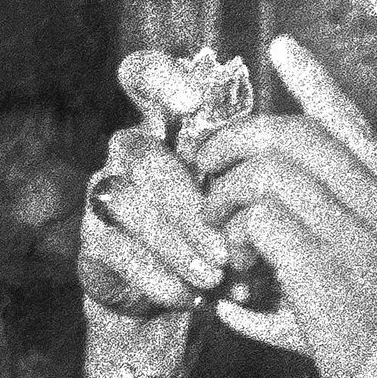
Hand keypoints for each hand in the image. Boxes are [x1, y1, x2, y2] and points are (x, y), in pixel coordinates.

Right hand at [76, 49, 253, 323]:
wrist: (181, 301)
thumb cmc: (226, 235)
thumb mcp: (247, 200)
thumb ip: (254, 164)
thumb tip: (284, 147)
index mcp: (166, 127)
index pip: (140, 75)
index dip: (159, 77)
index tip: (193, 103)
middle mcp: (129, 152)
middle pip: (145, 157)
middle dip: (188, 205)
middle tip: (228, 249)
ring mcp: (105, 195)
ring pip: (128, 203)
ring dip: (177, 245)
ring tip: (215, 278)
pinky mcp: (92, 242)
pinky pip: (117, 250)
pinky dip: (158, 276)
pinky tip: (189, 297)